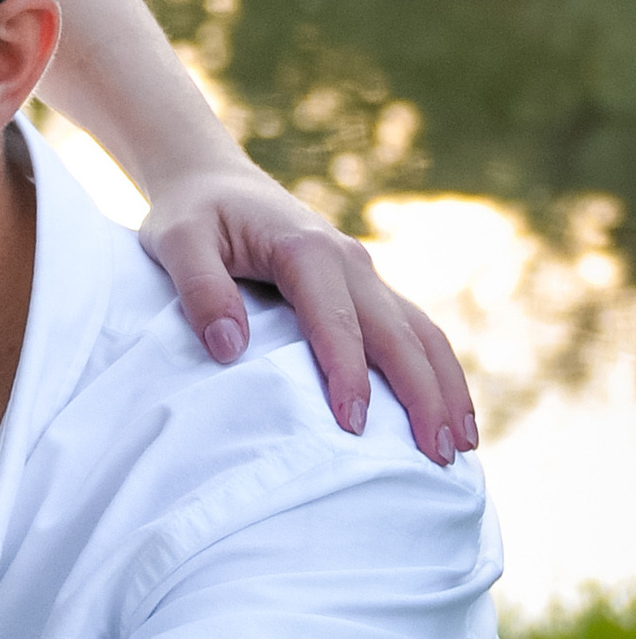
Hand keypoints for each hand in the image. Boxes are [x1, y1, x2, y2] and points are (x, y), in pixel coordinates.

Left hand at [141, 165, 476, 464]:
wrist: (213, 181)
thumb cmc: (192, 216)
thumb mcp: (176, 243)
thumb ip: (200, 290)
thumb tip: (231, 347)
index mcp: (305, 249)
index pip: (336, 320)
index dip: (348, 373)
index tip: (354, 425)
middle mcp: (348, 261)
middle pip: (397, 333)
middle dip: (422, 394)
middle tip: (436, 457)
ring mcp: (364, 274)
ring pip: (420, 333)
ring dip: (445, 387)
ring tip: (461, 447)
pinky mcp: (365, 288)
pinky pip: (412, 330)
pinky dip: (436, 371)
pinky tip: (447, 412)